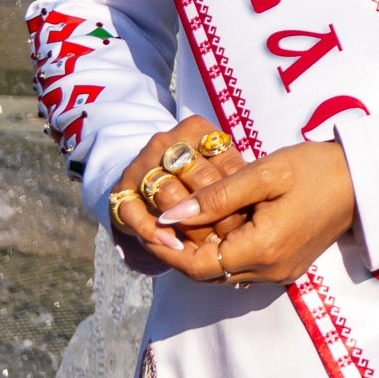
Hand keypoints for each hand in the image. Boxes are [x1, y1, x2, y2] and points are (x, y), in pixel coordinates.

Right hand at [106, 118, 248, 268]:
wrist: (149, 180)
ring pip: (168, 195)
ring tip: (205, 246)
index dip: (239, 198)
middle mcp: (167, 142)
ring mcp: (141, 163)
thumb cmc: (198, 179)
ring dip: (189, 225)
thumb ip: (237, 183)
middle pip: (199, 180)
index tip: (249, 222)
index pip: (225, 165)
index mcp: (196, 130)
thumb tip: (256, 211)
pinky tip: (172, 245)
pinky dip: (154, 230)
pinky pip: (135, 212)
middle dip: (217, 215)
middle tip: (229, 239)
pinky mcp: (122, 190)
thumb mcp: (222, 172)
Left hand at [149, 139, 358, 288]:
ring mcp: (279, 272)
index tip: (146, 228)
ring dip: (198, 253)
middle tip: (155, 225)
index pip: (199, 266)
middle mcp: (270, 270)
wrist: (362, 181)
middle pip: (207, 274)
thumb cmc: (316, 169)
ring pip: (222, 273)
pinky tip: (210, 226)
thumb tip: (170, 215)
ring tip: (176, 223)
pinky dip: (219, 251)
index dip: (167, 251)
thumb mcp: (265, 173)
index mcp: (264, 249)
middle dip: (177, 253)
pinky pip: (240, 267)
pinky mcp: (285, 266)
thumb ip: (217, 196)